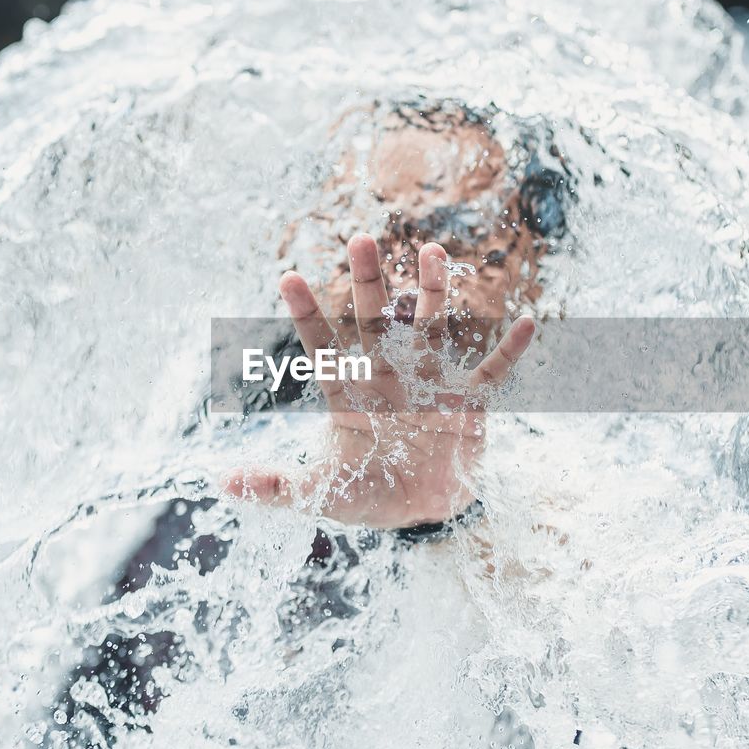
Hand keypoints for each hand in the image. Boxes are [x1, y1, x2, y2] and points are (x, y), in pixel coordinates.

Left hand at [224, 234, 534, 528]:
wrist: (420, 512)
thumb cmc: (365, 493)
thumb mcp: (320, 493)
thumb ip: (276, 486)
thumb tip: (221, 482)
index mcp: (350, 392)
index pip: (323, 347)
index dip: (308, 314)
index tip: (288, 276)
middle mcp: (389, 375)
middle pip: (375, 320)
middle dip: (368, 281)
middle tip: (360, 237)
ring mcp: (431, 383)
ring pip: (431, 327)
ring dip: (433, 292)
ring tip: (434, 251)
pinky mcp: (469, 403)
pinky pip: (492, 372)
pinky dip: (510, 351)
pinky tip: (527, 323)